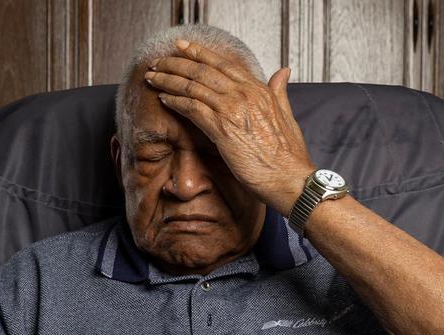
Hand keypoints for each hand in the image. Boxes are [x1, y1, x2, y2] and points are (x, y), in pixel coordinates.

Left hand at [144, 39, 315, 214]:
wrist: (290, 178)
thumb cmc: (288, 154)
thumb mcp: (287, 114)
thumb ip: (279, 91)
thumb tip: (282, 71)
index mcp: (259, 89)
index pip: (223, 64)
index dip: (199, 53)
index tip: (182, 47)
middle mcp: (244, 94)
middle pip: (203, 71)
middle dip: (177, 63)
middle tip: (159, 61)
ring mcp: (232, 110)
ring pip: (193, 87)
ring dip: (169, 80)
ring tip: (153, 78)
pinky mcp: (222, 130)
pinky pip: (192, 109)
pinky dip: (175, 102)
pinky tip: (163, 99)